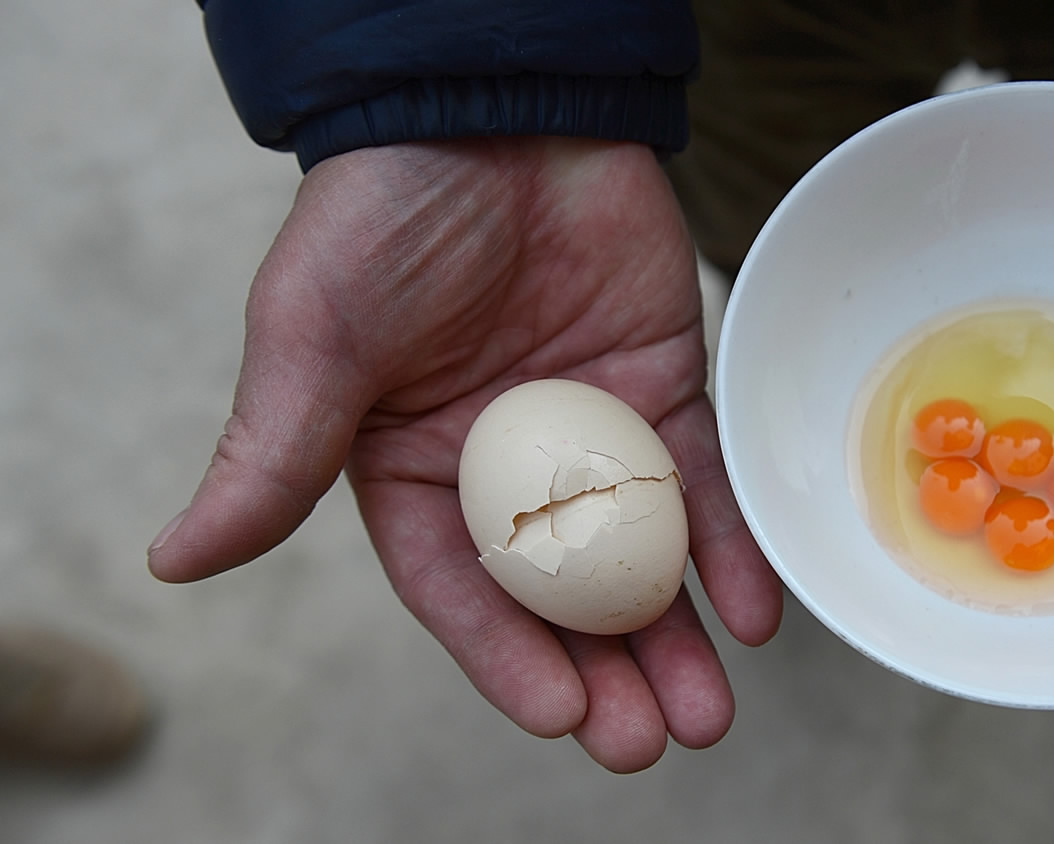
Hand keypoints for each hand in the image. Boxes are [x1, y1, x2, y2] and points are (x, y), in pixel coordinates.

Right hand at [146, 137, 783, 771]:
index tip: (564, 716)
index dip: (510, 660)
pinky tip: (754, 611)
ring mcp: (594, 433)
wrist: (493, 111)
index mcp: (413, 473)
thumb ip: (270, 451)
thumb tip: (175, 559)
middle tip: (652, 737)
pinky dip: (729, 544)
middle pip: (564, 595)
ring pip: (642, 556)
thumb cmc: (383, 217)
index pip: (463, 592)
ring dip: (678, 635)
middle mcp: (509, 469)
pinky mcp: (663, 388)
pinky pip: (703, 480)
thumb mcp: (313, 336)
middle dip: (608, 672)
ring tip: (709, 709)